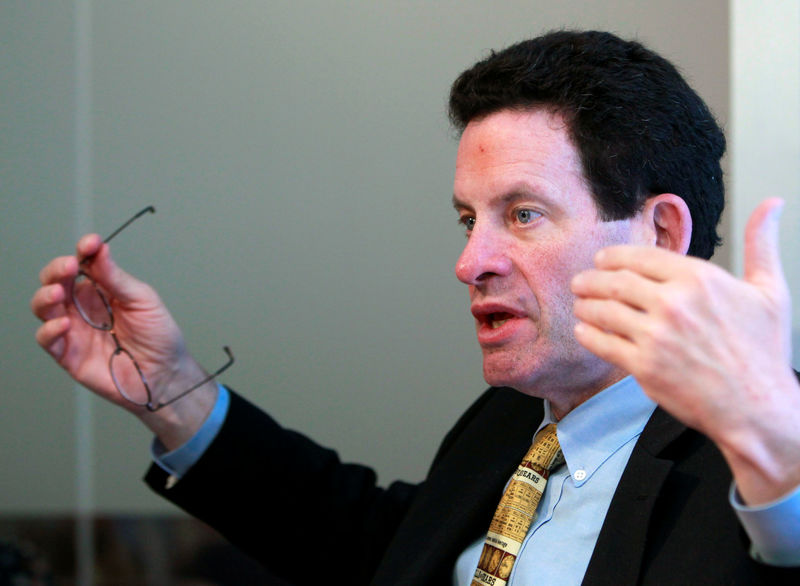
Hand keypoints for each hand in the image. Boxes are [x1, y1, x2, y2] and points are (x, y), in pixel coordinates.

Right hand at [31, 234, 216, 446]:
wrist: (165, 373)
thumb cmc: (159, 336)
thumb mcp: (143, 300)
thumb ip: (117, 278)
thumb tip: (100, 250)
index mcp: (101, 289)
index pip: (82, 264)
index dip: (82, 251)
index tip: (90, 243)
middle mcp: (82, 306)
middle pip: (56, 281)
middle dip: (57, 270)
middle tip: (69, 267)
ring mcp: (74, 329)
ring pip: (44, 307)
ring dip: (45, 296)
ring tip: (58, 292)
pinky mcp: (69, 354)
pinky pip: (47, 339)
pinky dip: (49, 329)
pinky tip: (63, 323)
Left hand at [571, 198, 799, 503]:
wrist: (757, 408)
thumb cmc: (763, 352)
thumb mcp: (769, 290)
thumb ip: (760, 244)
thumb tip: (772, 204)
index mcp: (699, 279)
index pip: (639, 257)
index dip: (613, 258)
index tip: (601, 261)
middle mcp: (673, 303)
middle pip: (614, 282)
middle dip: (591, 281)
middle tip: (580, 283)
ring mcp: (656, 336)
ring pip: (603, 311)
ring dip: (585, 306)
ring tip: (580, 305)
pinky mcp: (643, 366)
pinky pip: (602, 343)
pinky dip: (588, 335)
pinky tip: (584, 331)